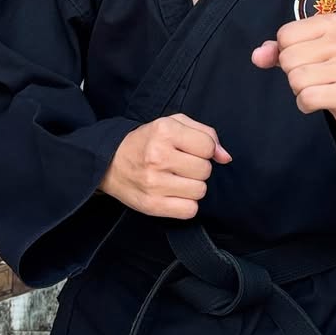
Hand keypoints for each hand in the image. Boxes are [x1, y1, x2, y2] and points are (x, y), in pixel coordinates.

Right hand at [100, 113, 230, 218]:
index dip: (204, 149)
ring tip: (176, 178)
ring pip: (200, 190)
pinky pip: (190, 210)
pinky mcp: (152, 205)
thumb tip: (225, 157)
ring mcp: (154, 182)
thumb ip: (205, 134)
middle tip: (180, 164)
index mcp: (164, 131)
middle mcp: (158, 156)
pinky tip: (174, 193)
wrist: (110, 162)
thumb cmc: (147, 141)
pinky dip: (186, 204)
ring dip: (193, 186)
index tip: (190, 150)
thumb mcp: (173, 124)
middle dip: (197, 168)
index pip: (208, 146)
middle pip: (205, 170)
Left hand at [251, 13, 335, 137]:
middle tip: (315, 76)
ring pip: (296, 79)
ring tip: (320, 87)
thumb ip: (279, 50)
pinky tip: (322, 101)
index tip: (308, 58)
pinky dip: (306, 104)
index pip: (285, 35)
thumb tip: (258, 55)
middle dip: (293, 73)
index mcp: (333, 23)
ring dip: (300, 90)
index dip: (287, 52)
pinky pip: (307, 98)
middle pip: (288, 58)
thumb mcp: (309, 52)